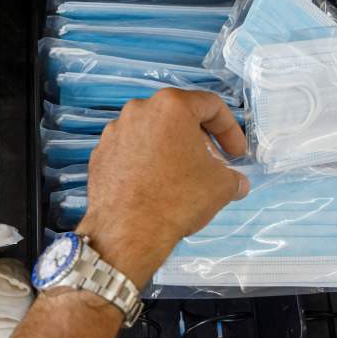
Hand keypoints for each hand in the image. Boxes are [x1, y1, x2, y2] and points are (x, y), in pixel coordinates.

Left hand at [76, 89, 249, 287]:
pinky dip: (147, 162)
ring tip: (182, 178)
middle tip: (211, 166)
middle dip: (200, 141)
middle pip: (178, 118)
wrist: (128, 231)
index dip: (230, 130)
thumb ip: (233, 176)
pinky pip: (131, 151)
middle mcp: (138, 110)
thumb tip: (237, 183)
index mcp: (171, 106)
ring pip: (153, 134)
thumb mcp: (221, 186)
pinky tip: (155, 187)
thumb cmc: (178, 199)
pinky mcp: (99, 154)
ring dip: (172, 150)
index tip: (236, 154)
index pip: (211, 106)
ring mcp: (114, 132)